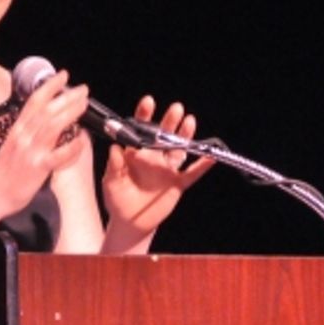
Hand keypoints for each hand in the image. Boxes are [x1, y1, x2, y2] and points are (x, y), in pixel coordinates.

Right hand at [0, 70, 88, 218]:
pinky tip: (82, 139)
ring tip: (84, 105)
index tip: (63, 76)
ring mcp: (31, 151)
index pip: (34, 101)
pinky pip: (58, 154)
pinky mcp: (38, 167)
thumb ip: (27, 131)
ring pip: (53, 125)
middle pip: (47, 110)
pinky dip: (72, 146)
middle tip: (83, 89)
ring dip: (71, 112)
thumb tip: (45, 118)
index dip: (50, 86)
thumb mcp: (13, 144)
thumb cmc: (4, 172)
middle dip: (67, 96)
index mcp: (17, 129)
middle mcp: (23, 136)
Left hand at [102, 95, 213, 247]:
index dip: (144, 115)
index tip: (149, 102)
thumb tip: (115, 148)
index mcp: (136, 153)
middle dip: (169, 122)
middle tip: (176, 108)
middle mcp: (153, 157)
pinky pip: (192, 173)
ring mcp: (166, 170)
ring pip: (178, 149)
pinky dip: (202, 165)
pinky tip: (211, 156)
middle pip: (163, 135)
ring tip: (189, 121)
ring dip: (185, 136)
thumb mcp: (111, 182)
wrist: (129, 222)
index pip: (140, 130)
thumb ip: (114, 166)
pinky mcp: (176, 184)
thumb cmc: (117, 199)